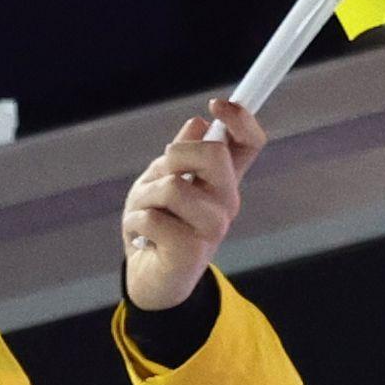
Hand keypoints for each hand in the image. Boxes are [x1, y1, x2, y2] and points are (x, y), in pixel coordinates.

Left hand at [119, 98, 261, 313]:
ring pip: (173, 186)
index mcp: (223, 182)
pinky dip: (135, 223)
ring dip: (144, 196)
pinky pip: (151, 217)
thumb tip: (197, 124)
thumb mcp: (159, 184)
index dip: (241, 118)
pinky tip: (143, 240)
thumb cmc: (156, 229)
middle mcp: (226, 202)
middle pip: (214, 154)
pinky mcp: (191, 250)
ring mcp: (213, 227)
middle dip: (176, 156)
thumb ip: (178, 159)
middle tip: (162, 177)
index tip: (217, 103)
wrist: (151, 281)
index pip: (249, 143)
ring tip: (146, 215)